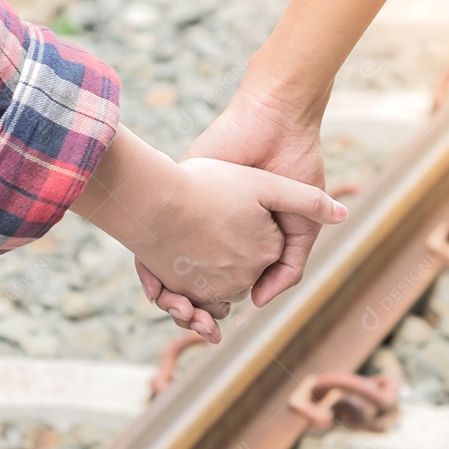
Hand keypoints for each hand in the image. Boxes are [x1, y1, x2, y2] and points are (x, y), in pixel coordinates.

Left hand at [136, 85, 333, 329]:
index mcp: (240, 234)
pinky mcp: (177, 186)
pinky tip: (157, 286)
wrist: (276, 119)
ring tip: (178, 310)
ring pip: (166, 266)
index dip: (213, 308)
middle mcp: (212, 224)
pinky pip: (150, 233)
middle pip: (189, 279)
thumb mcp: (299, 225)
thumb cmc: (295, 165)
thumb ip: (289, 264)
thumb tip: (260, 302)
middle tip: (193, 325)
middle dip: (188, 307)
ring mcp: (193, 207)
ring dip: (168, 294)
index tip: (212, 328)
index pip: (220, 283)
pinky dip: (149, 266)